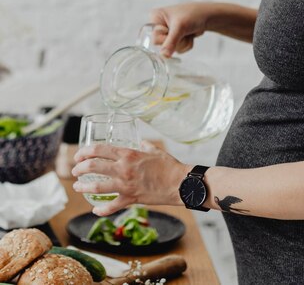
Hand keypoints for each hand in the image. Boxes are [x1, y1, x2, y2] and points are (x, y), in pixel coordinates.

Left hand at [72, 140, 190, 215]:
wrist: (180, 184)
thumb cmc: (169, 166)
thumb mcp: (155, 151)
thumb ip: (145, 146)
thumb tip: (140, 143)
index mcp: (129, 154)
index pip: (100, 149)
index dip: (85, 151)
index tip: (79, 155)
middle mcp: (124, 168)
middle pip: (94, 166)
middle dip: (80, 168)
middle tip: (75, 170)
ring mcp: (126, 185)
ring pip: (98, 187)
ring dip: (84, 187)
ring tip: (77, 187)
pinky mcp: (131, 199)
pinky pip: (112, 207)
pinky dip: (102, 210)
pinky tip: (95, 210)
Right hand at [148, 2, 210, 57]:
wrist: (206, 16)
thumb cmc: (193, 15)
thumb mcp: (180, 27)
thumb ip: (171, 42)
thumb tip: (164, 55)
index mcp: (155, 17)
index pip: (154, 37)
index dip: (166, 38)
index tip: (173, 30)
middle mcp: (159, 25)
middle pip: (162, 45)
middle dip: (176, 42)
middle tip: (183, 32)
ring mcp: (167, 33)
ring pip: (171, 49)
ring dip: (183, 43)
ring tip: (187, 32)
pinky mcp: (175, 39)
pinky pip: (178, 50)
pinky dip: (186, 45)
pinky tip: (189, 35)